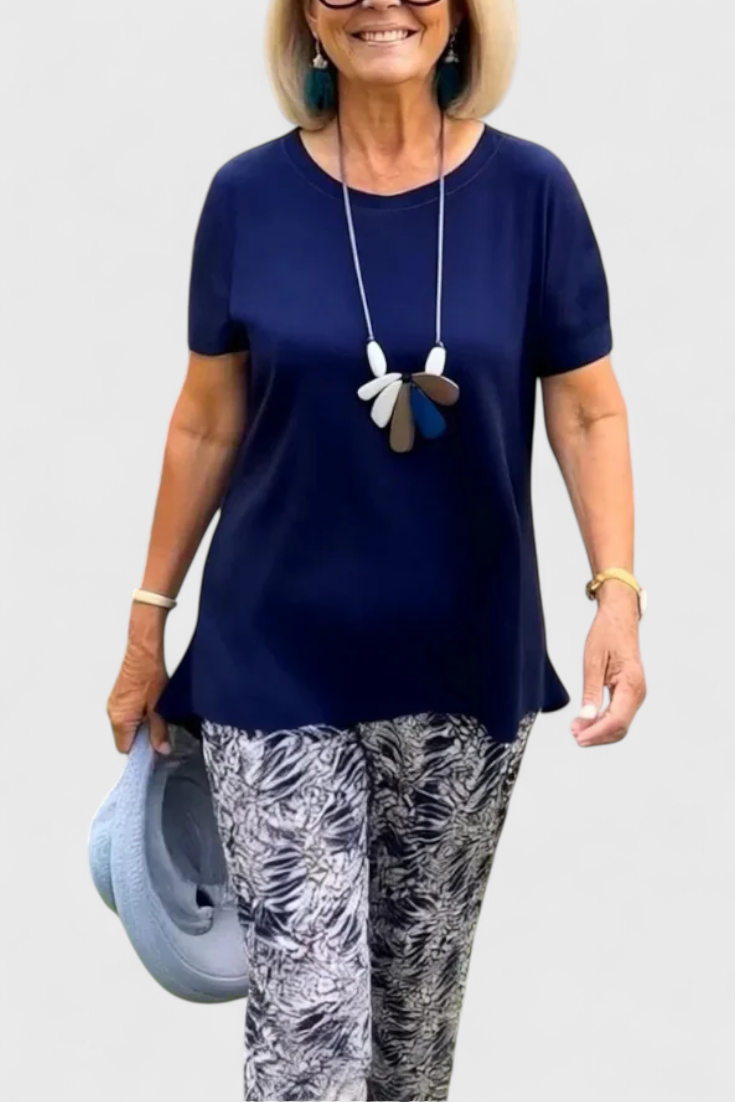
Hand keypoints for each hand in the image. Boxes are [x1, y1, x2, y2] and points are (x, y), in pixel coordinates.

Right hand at [106, 603, 171, 754]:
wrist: (144, 651)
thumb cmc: (149, 674)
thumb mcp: (159, 707)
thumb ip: (159, 731)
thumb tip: (161, 749)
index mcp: (121, 720)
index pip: (125, 748)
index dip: (141, 751)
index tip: (155, 748)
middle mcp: (113, 713)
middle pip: (125, 738)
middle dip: (141, 738)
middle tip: (159, 731)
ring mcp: (114, 704)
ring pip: (126, 726)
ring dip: (140, 726)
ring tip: (156, 715)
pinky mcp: (118, 696)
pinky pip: (125, 714)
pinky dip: (137, 716)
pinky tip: (150, 707)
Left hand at [570, 582, 646, 746]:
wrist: (619, 618)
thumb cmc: (607, 634)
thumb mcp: (593, 661)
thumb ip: (591, 691)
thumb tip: (586, 718)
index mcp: (631, 684)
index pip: (617, 720)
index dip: (597, 732)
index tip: (578, 737)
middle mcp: (638, 693)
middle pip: (620, 727)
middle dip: (597, 735)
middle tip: (574, 734)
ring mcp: (635, 694)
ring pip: (620, 724)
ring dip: (599, 731)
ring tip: (577, 729)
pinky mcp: (629, 693)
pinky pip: (618, 714)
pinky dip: (603, 722)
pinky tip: (586, 721)